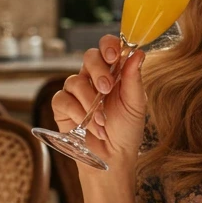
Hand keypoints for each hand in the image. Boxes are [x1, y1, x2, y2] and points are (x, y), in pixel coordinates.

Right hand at [51, 34, 147, 175]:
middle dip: (98, 72)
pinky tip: (86, 125)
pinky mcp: (63, 106)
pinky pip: (63, 99)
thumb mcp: (135, 104)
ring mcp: (77, 91)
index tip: (113, 56)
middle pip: (89, 57)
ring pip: (75, 80)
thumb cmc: (127, 130)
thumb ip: (134, 79)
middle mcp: (94, 77)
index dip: (108, 45)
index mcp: (114, 72)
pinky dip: (76, 113)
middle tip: (106, 89)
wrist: (113, 157)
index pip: (108, 47)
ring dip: (90, 102)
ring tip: (102, 121)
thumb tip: (138, 53)